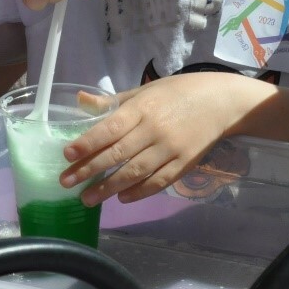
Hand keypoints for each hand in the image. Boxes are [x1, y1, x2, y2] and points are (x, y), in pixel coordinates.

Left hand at [60, 72, 255, 204]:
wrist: (222, 102)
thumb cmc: (180, 92)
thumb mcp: (146, 90)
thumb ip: (113, 102)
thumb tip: (81, 101)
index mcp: (144, 107)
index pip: (110, 127)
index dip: (88, 142)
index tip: (67, 155)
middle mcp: (156, 129)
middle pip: (118, 153)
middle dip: (89, 169)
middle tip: (66, 183)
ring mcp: (171, 149)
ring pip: (135, 172)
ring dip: (109, 187)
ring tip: (88, 198)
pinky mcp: (185, 164)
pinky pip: (158, 182)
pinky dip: (139, 192)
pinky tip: (121, 198)